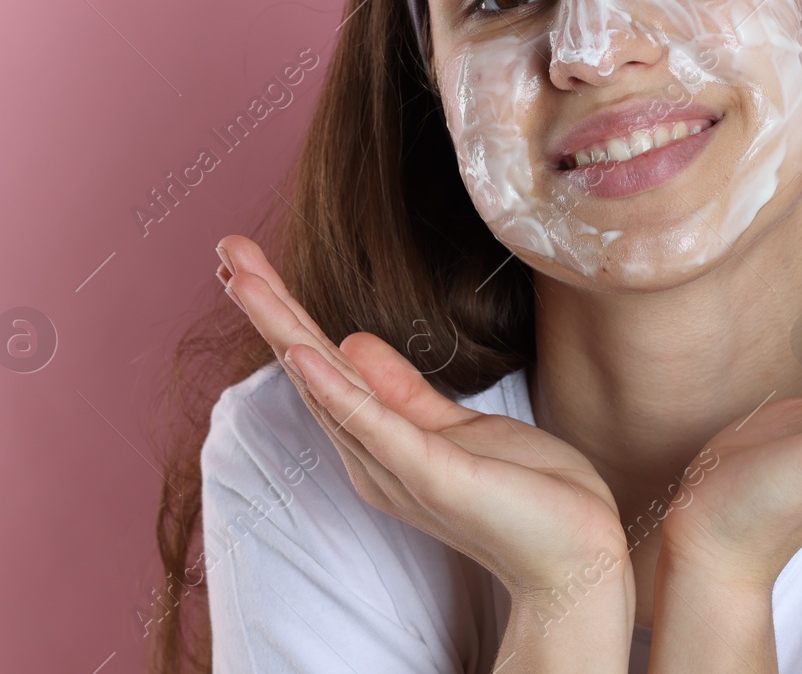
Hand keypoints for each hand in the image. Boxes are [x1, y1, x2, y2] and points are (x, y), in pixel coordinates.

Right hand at [215, 235, 632, 600]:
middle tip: (225, 249)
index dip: (284, 311)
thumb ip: (402, 391)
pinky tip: (302, 352)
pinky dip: (335, 388)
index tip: (245, 261)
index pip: (320, 365)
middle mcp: (373, 457)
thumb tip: (351, 340)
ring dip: (284, 329)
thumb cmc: (524, 493)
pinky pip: (376, 427)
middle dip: (267, 307)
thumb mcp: (458, 427)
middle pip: (309, 369)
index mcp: (378, 441)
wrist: (576, 553)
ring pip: (328, 387)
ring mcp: (399, 468)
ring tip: (243, 279)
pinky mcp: (433, 475)